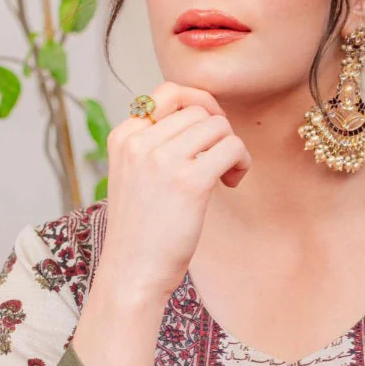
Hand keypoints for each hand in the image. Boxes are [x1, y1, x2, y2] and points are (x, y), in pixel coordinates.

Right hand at [99, 79, 251, 302]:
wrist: (131, 272)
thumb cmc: (140, 230)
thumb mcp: (133, 175)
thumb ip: (155, 144)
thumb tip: (204, 115)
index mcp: (123, 136)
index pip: (168, 92)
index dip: (199, 104)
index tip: (209, 132)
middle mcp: (139, 142)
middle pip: (200, 110)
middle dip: (218, 132)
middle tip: (218, 163)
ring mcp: (163, 160)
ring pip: (219, 126)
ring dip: (232, 147)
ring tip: (224, 175)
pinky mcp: (189, 181)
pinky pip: (232, 148)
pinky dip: (241, 162)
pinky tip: (231, 182)